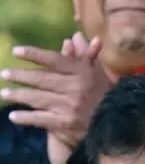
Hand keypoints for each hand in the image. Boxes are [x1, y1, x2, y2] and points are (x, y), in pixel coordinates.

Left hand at [1, 35, 111, 163]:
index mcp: (83, 74)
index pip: (55, 60)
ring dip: (18, 95)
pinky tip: (13, 116)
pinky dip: (25, 118)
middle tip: (5, 73)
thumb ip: (84, 56)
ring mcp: (69, 107)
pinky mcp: (65, 124)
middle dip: (21, 76)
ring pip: (38, 98)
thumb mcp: (97, 75)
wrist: (114, 127)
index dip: (35, 55)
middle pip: (42, 79)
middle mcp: (76, 89)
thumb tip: (74, 36)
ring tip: (4, 93)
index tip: (16, 51)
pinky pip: (40, 119)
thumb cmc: (104, 97)